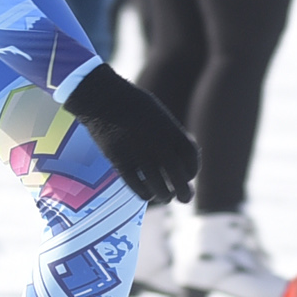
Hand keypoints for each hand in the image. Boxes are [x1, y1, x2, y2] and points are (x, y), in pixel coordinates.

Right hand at [62, 64, 197, 205]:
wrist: (103, 98)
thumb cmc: (133, 104)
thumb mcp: (159, 114)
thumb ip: (171, 135)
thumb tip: (181, 157)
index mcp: (170, 130)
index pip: (191, 158)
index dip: (192, 170)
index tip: (188, 176)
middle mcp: (159, 144)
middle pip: (179, 177)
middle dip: (184, 192)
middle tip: (185, 198)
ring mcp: (139, 154)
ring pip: (159, 187)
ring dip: (165, 196)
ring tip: (166, 197)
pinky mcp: (120, 161)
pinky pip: (137, 186)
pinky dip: (145, 194)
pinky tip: (147, 194)